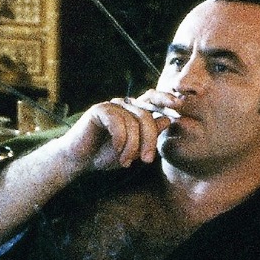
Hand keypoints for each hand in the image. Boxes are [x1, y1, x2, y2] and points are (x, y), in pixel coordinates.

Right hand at [60, 91, 180, 172]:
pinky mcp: (99, 110)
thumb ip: (149, 135)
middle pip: (147, 117)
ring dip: (132, 147)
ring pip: (134, 122)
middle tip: (146, 161)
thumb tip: (168, 119)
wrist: (80, 160)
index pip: (154, 99)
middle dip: (149, 141)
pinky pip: (118, 123)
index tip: (180, 104)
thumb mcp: (133, 149)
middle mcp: (125, 105)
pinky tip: (116, 150)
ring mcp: (112, 105)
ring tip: (125, 161)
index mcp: (135, 112)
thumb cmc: (106, 155)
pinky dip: (120, 140)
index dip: (166, 98)